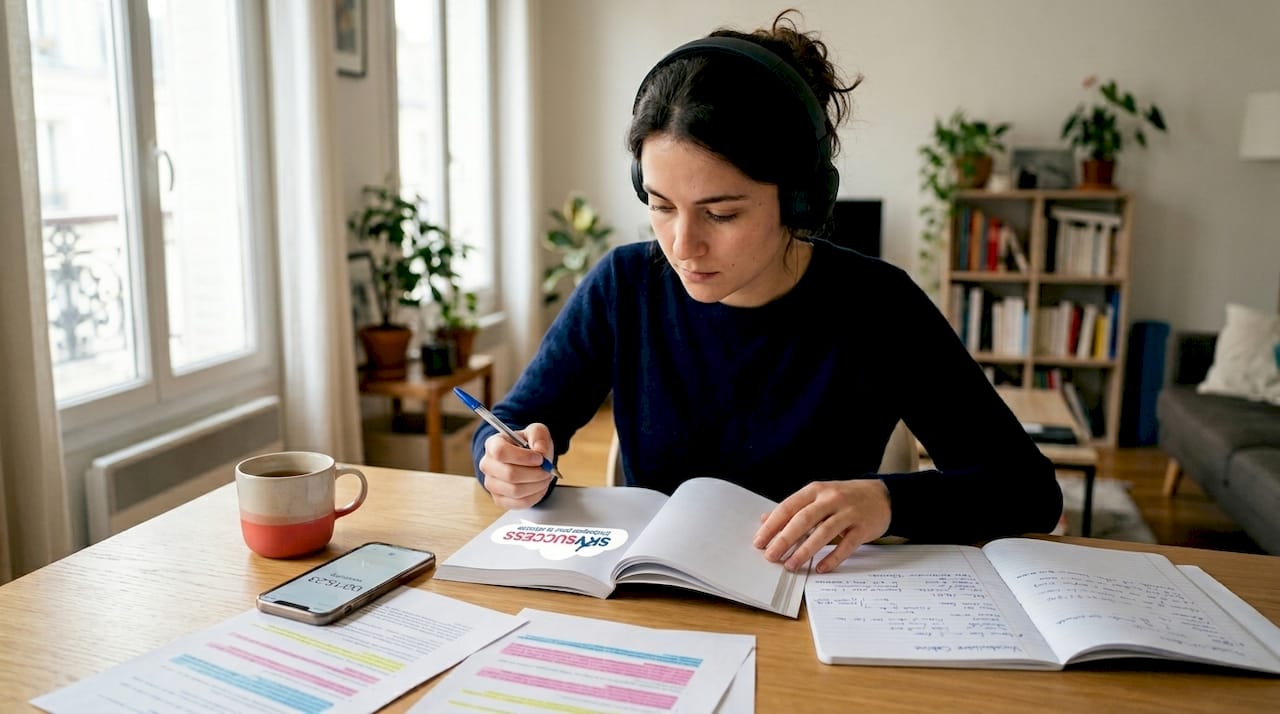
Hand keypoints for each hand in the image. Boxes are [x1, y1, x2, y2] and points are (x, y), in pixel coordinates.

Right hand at [477, 423, 556, 509]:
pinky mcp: (500, 499)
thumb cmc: (529, 446)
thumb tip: (540, 451)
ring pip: (516, 491)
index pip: (501, 452)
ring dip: (537, 485)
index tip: (539, 458)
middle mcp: (488, 465)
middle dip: (535, 473)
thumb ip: (538, 435)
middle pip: (510, 474)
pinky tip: (539, 487)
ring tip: (544, 477)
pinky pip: (519, 503)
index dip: (523, 457)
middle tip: (547, 469)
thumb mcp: (536, 432)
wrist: (527, 460)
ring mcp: (492, 484)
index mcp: (493, 444)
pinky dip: (535, 496)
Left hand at [753, 479, 891, 573]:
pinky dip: (832, 558)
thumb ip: (793, 508)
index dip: (772, 525)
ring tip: (790, 565)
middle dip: (784, 539)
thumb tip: (764, 520)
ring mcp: (848, 513)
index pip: (788, 507)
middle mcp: (831, 499)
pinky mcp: (863, 528)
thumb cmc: (845, 497)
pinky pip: (846, 545)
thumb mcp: (818, 496)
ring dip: (805, 551)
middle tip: (771, 556)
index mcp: (816, 490)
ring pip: (823, 532)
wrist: (883, 496)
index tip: (759, 541)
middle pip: (803, 520)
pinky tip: (820, 568)